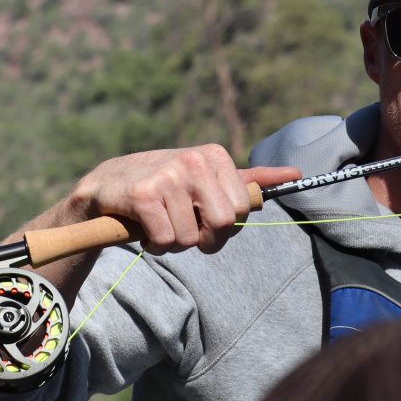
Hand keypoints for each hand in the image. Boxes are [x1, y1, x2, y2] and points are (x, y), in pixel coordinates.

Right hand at [66, 145, 299, 254]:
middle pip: (223, 226)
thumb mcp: (206, 179)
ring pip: (191, 239)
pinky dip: (154, 245)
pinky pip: (165, 241)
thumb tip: (295, 175)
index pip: (241, 212)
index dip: (221, 227)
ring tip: (158, 221)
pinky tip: (144, 227)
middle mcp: (193, 159)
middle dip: (202, 239)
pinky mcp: (143, 195)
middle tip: (181, 226)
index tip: (201, 217)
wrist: (105, 188)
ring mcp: (168, 175)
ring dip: (173, 242)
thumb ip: (247, 182)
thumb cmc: (162, 188)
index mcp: (213, 155)